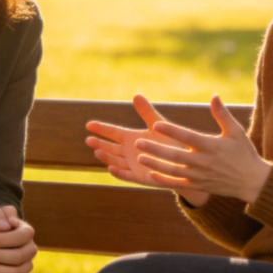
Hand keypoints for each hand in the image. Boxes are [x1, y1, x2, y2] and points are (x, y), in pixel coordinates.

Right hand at [86, 95, 208, 206]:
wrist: (184, 162)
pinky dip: (119, 173)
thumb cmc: (171, 141)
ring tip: (97, 151)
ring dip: (106, 157)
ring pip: (115, 161)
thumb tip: (136, 94)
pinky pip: (127, 176)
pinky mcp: (140, 177)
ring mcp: (133, 165)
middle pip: (111, 147)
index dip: (102, 129)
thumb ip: (146, 112)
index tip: (89, 125)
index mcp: (132, 138)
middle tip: (88, 139)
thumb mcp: (158, 124)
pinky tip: (111, 168)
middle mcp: (130, 151)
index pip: (113, 132)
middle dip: (99, 143)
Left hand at [127, 94, 271, 204]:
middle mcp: (203, 161)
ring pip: (173, 171)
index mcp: (211, 146)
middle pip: (175, 155)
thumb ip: (222, 114)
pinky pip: (179, 184)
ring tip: (140, 157)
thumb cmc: (244, 153)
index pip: (187, 137)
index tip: (156, 125)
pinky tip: (151, 175)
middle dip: (156, 148)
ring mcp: (200, 176)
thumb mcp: (236, 131)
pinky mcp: (199, 186)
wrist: (253, 182)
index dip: (171, 131)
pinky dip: (164, 181)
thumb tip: (214, 95)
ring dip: (155, 164)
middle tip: (138, 141)